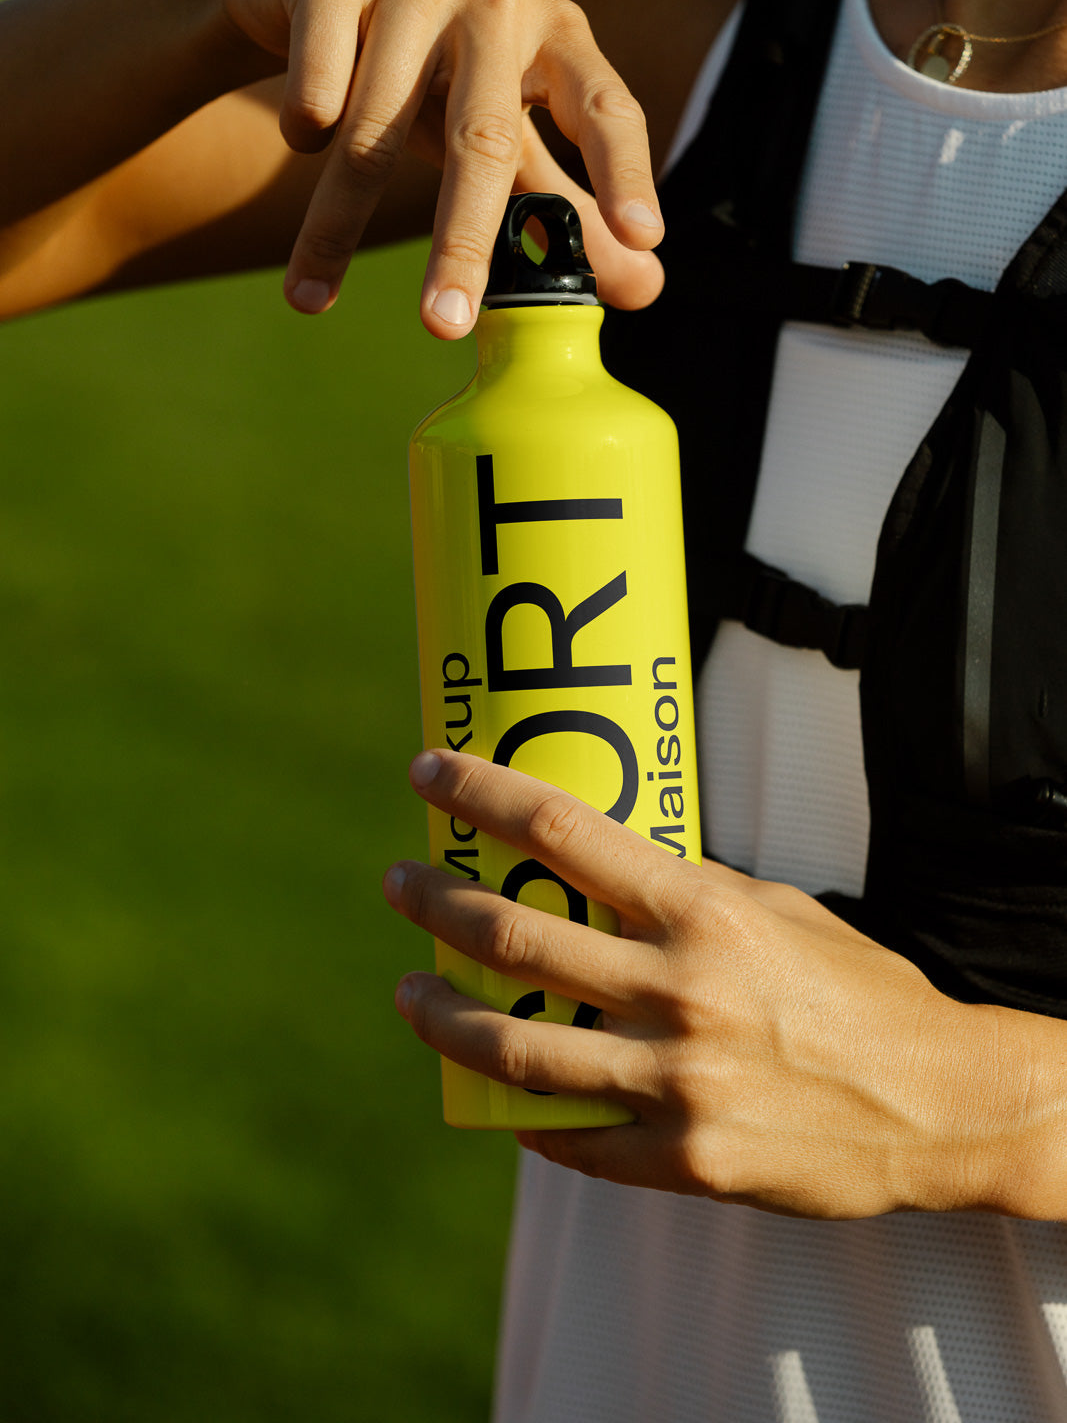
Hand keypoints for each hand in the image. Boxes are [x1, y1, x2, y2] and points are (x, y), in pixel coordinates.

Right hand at [219, 0, 664, 331]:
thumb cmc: (427, 72)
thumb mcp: (499, 133)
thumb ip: (560, 208)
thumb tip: (646, 293)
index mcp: (555, 34)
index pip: (604, 107)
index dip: (624, 172)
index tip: (642, 237)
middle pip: (482, 139)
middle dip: (460, 244)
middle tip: (442, 328)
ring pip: (375, 128)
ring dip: (336, 224)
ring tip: (309, 298)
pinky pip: (317, 90)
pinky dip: (303, 134)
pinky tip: (302, 134)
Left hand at [384, 749, 1024, 1218]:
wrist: (940, 1105)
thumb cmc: (859, 991)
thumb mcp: (779, 910)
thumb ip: (690, 893)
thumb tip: (606, 873)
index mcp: (702, 912)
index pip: (561, 830)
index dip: (480, 794)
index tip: (427, 773)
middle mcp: (676, 991)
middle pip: (514, 933)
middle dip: (436, 904)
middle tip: (401, 886)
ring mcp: (672, 1083)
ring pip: (514, 1045)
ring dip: (442, 1015)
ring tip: (410, 992)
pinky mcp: (679, 1161)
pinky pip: (570, 1137)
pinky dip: (523, 1112)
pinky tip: (494, 1094)